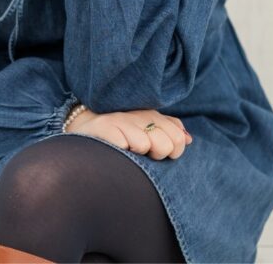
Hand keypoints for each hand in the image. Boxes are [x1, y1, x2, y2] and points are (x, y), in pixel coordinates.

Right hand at [67, 105, 189, 159]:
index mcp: (153, 115)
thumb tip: (188, 139)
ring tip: (126, 152)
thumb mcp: (145, 128)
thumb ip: (169, 130)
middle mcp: (139, 115)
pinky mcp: (106, 127)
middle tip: (140, 154)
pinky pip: (124, 144)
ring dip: (137, 155)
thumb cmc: (120, 132)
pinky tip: (115, 150)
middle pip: (166, 145)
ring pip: (146, 145)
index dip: (172, 153)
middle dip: (156, 155)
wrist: (84, 125)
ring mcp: (122, 120)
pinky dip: (122, 151)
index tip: (156, 154)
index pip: (178, 139)